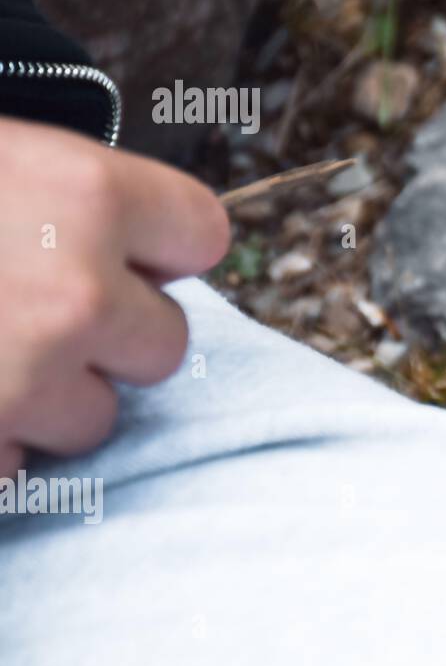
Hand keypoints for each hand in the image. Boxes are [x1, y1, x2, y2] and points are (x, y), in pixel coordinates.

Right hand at [0, 118, 229, 477]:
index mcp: (86, 194)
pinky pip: (15, 471)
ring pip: (95, 419)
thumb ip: (75, 201)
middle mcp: (77, 291)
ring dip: (41, 402)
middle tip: (20, 310)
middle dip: (106, 339)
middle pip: (165, 344)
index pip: (206, 234)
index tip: (116, 252)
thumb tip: (142, 251)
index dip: (158, 248)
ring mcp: (26, 381)